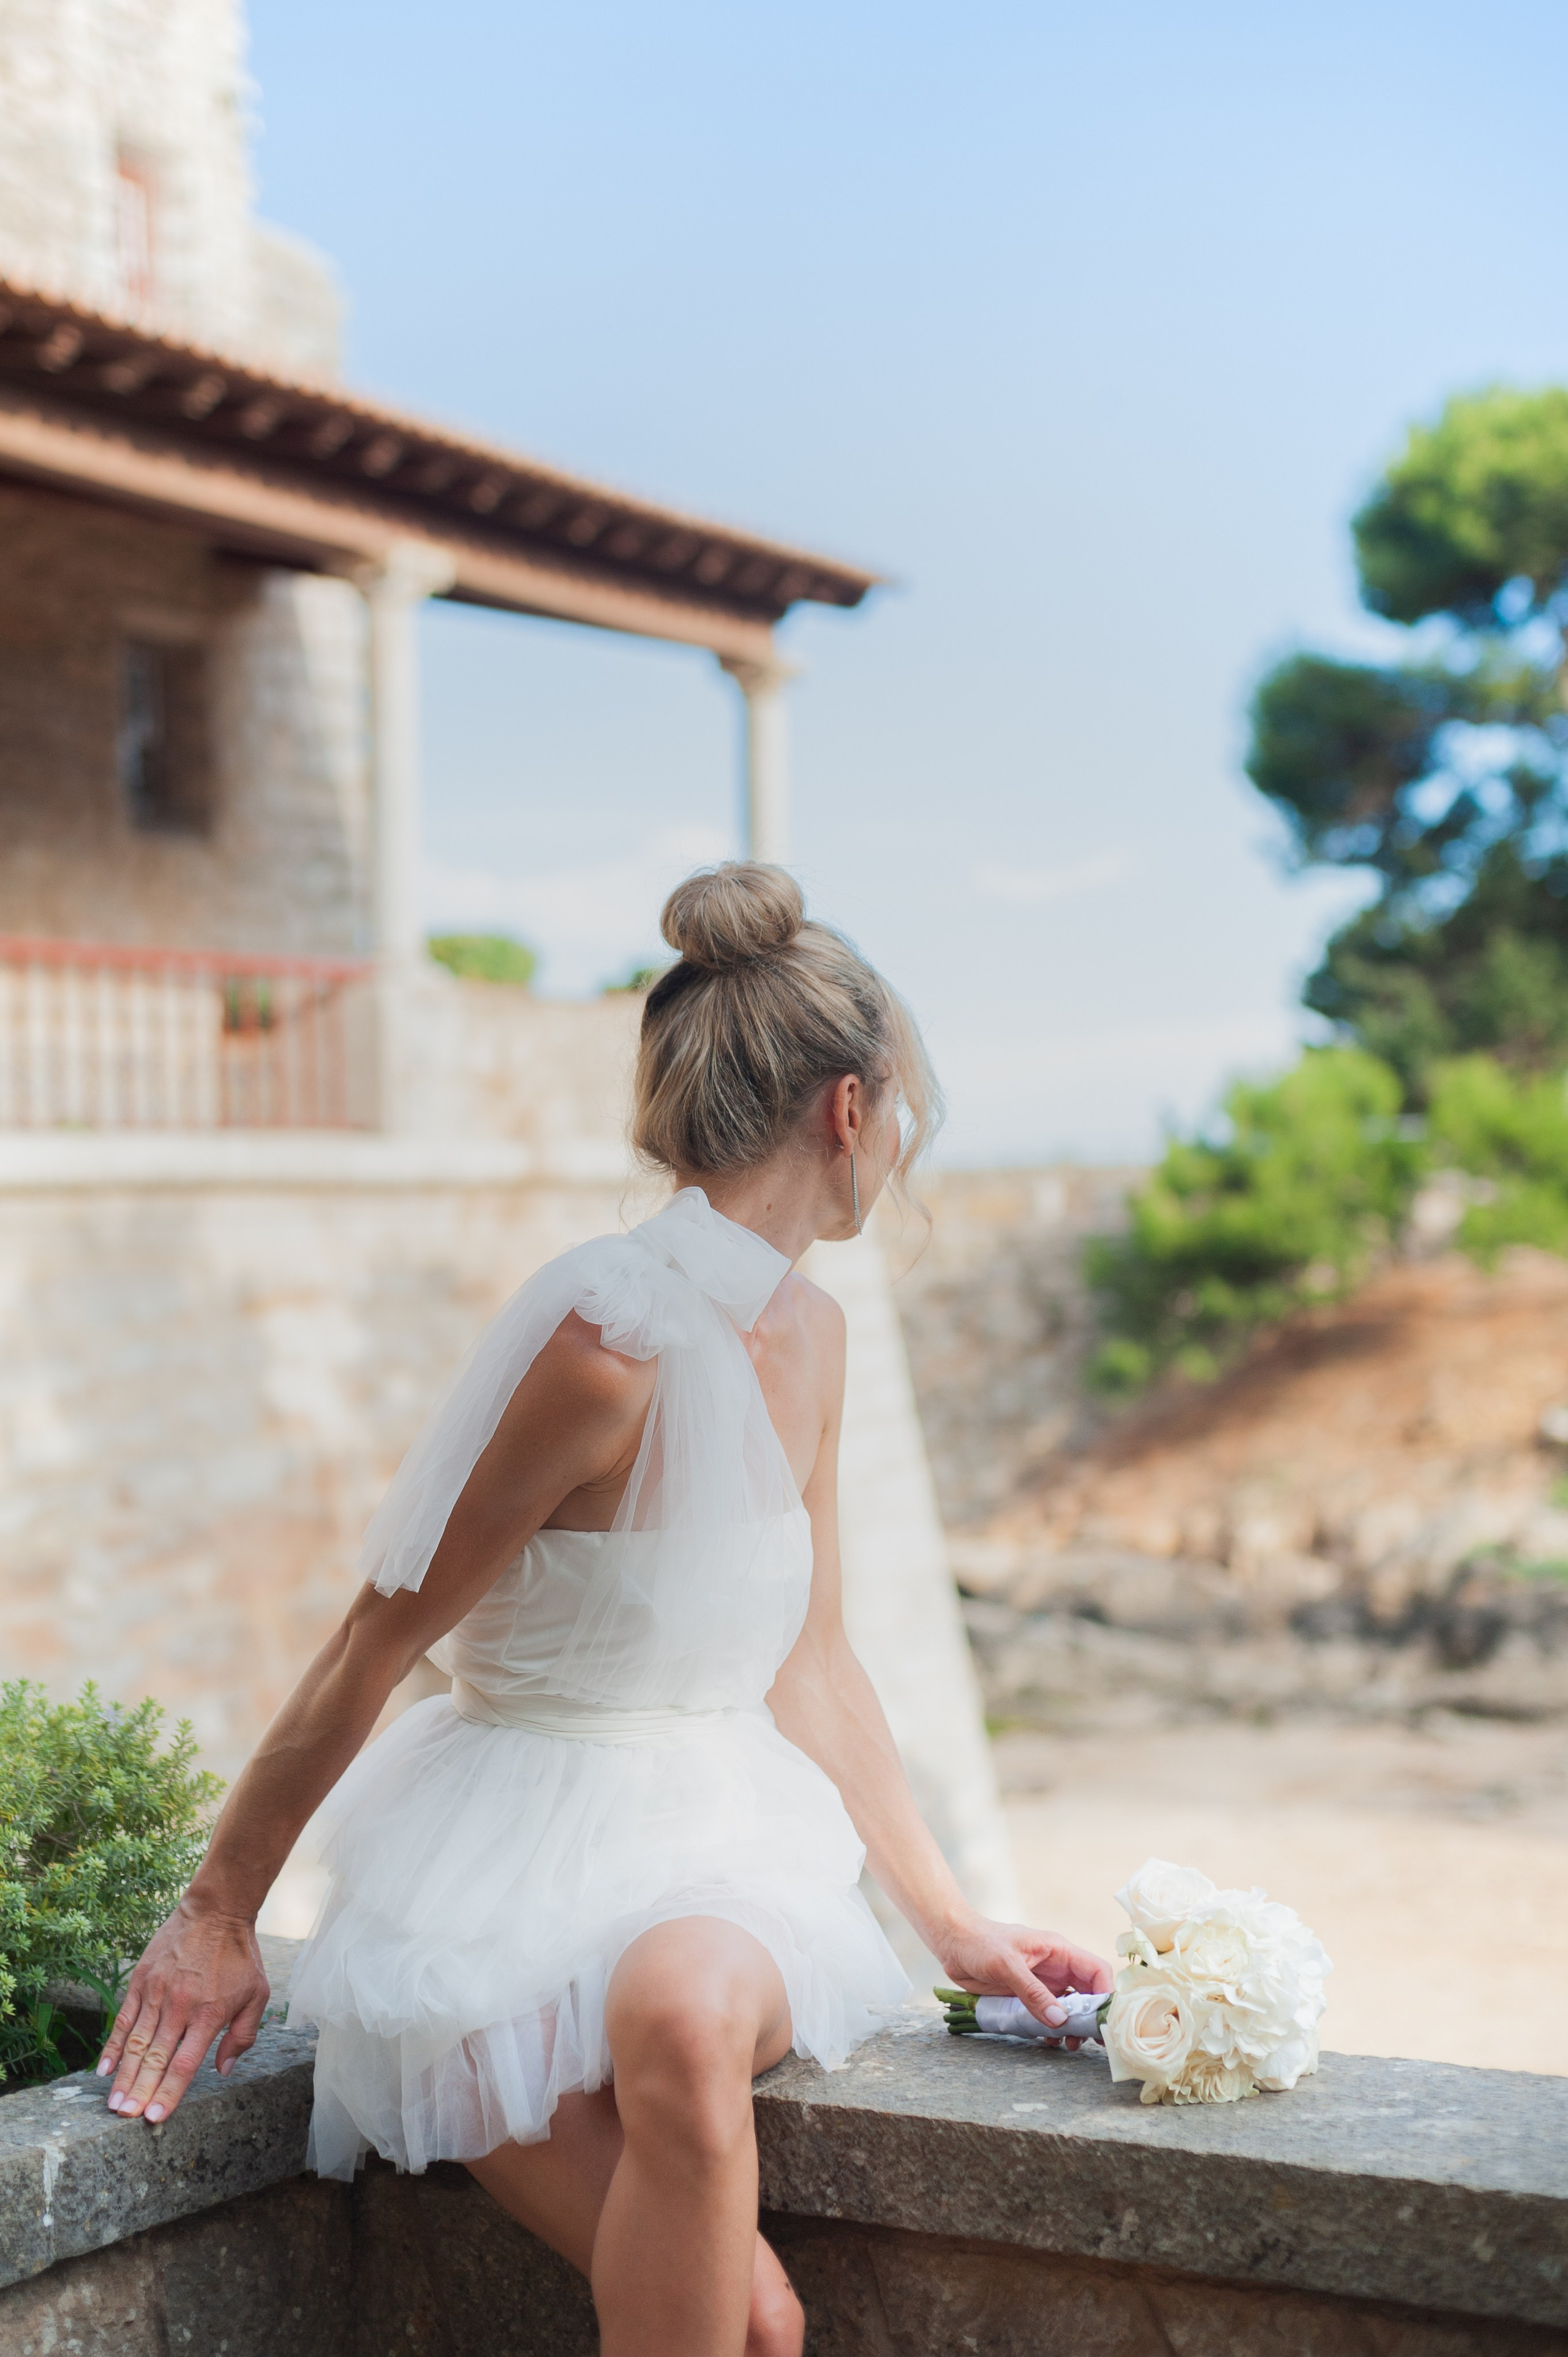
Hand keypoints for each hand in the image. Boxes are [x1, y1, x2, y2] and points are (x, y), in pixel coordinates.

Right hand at [98, 1896, 269, 2123]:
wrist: (216, 1910)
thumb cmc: (240, 1956)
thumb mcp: (257, 1994)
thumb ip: (243, 2035)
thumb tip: (224, 2071)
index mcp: (209, 2014)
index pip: (185, 2064)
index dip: (169, 2092)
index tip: (154, 2118)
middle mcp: (180, 2007)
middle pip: (155, 2058)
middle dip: (140, 2092)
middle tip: (126, 2118)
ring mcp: (157, 1993)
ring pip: (135, 2043)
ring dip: (124, 2076)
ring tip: (114, 2104)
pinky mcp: (141, 1980)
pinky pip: (123, 2019)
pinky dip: (112, 2046)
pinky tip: (104, 2070)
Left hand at [934, 1911, 1112, 2042]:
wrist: (953, 1944)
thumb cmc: (980, 1943)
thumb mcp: (1006, 1965)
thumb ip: (1033, 1992)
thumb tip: (1059, 2020)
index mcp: (1058, 1951)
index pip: (1095, 1971)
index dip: (1104, 1994)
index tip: (1104, 2020)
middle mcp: (1055, 1968)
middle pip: (1087, 1993)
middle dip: (1090, 2017)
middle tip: (1090, 2041)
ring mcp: (1043, 1983)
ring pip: (1069, 2008)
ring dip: (1072, 2026)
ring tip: (1069, 2044)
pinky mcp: (1028, 1996)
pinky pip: (1048, 2015)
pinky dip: (1052, 2029)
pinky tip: (1048, 2040)